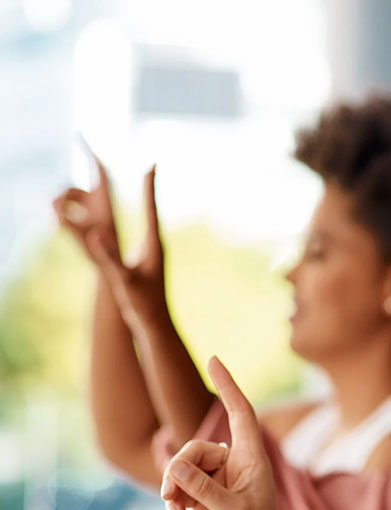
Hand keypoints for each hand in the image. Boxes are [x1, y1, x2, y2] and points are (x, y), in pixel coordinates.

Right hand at [53, 154, 167, 328]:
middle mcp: (155, 246)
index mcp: (152, 246)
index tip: (151, 166)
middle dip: (148, 189)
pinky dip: (143, 218)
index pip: (150, 210)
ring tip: (148, 183)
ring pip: (149, 222)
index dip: (149, 188)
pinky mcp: (146, 262)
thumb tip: (96, 233)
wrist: (154, 324)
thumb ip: (109, 257)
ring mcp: (151, 254)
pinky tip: (144, 219)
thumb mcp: (122, 279)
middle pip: (151, 211)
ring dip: (147, 202)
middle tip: (151, 166)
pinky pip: (145, 233)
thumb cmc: (141, 303)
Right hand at [160, 357, 297, 509]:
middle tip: (173, 496)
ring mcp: (219, 480)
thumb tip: (178, 465)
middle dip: (180, 470)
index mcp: (253, 459)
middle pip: (197, 448)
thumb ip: (205, 489)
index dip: (228, 385)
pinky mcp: (204, 497)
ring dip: (174, 489)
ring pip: (184, 468)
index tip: (214, 359)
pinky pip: (180, 487)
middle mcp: (236, 464)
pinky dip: (174, 501)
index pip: (240, 413)